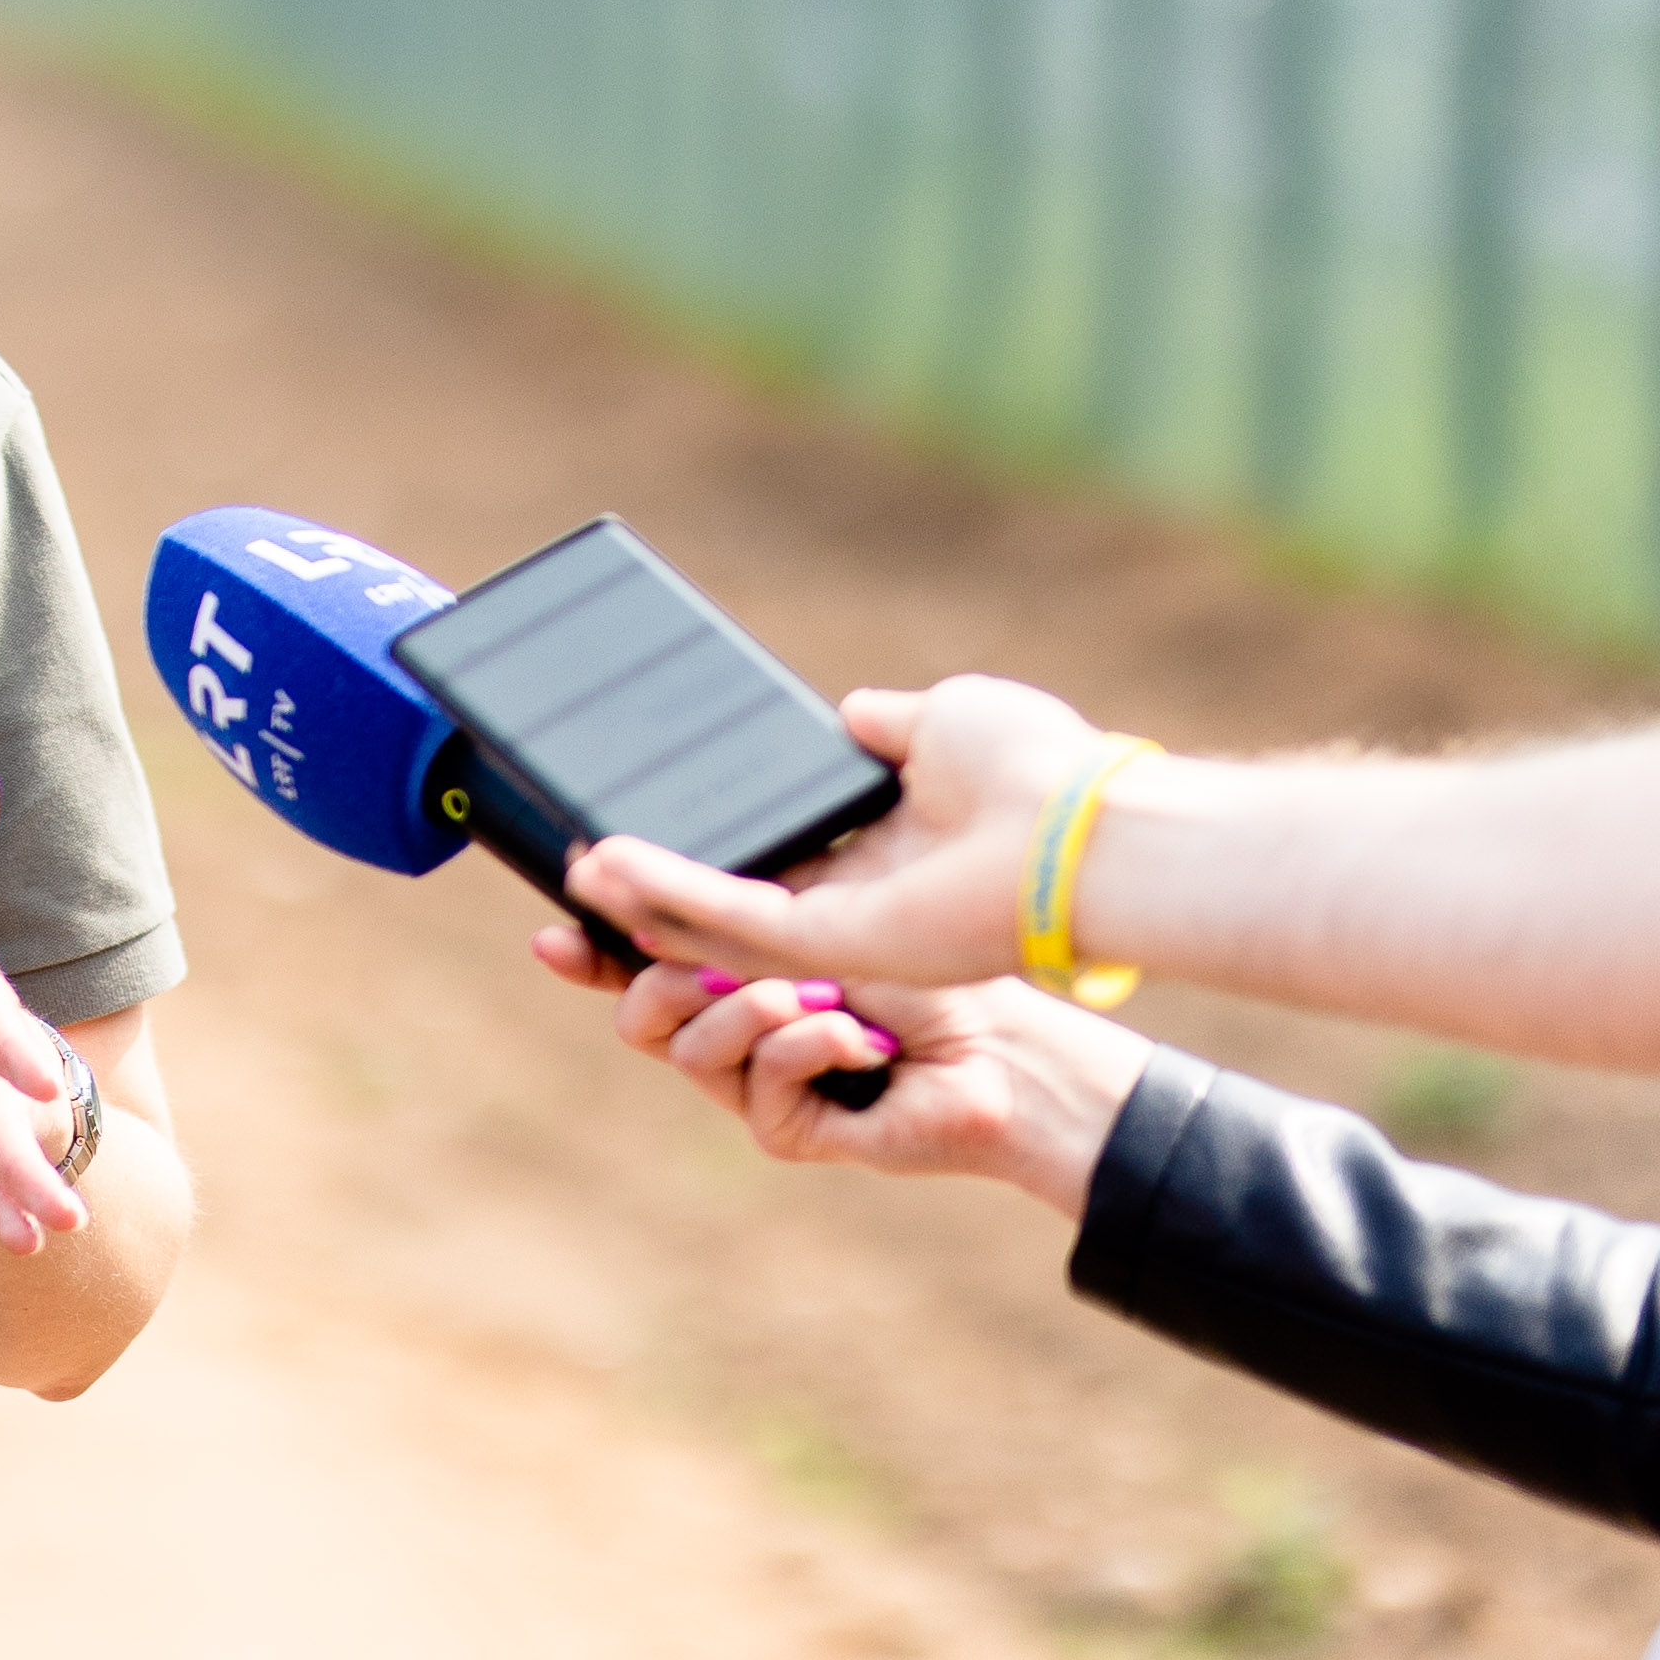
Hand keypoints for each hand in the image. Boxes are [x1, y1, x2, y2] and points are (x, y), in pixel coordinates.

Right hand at [530, 926, 1148, 1216]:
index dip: (584, 955)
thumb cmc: (929, 966)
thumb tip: (639, 860)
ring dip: (749, 1012)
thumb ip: (726, 899)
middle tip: (707, 963)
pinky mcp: (792, 1129)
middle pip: (636, 1015)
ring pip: (685, 1052)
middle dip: (662, 979)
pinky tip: (858, 1040)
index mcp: (731, 972)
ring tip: (813, 997)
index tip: (551, 933)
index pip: (630, 963)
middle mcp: (733, 1031)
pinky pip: (756, 1089)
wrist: (1008, 1045)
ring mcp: (757, 1085)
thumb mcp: (811, 914)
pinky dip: (806, 1050)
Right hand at [564, 672, 1114, 990]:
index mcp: (884, 851)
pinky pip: (731, 919)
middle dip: (655, 893)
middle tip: (588, 864)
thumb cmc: (1038, 773)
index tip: (652, 824)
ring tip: (576, 870)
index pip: (778, 859)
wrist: (1083, 828)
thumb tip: (844, 715)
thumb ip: (881, 726)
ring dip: (641, 897)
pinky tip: (607, 867)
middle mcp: (857, 899)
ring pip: (716, 924)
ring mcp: (845, 931)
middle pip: (732, 905)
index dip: (711, 849)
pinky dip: (667, 891)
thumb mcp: (942, 721)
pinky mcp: (836, 944)